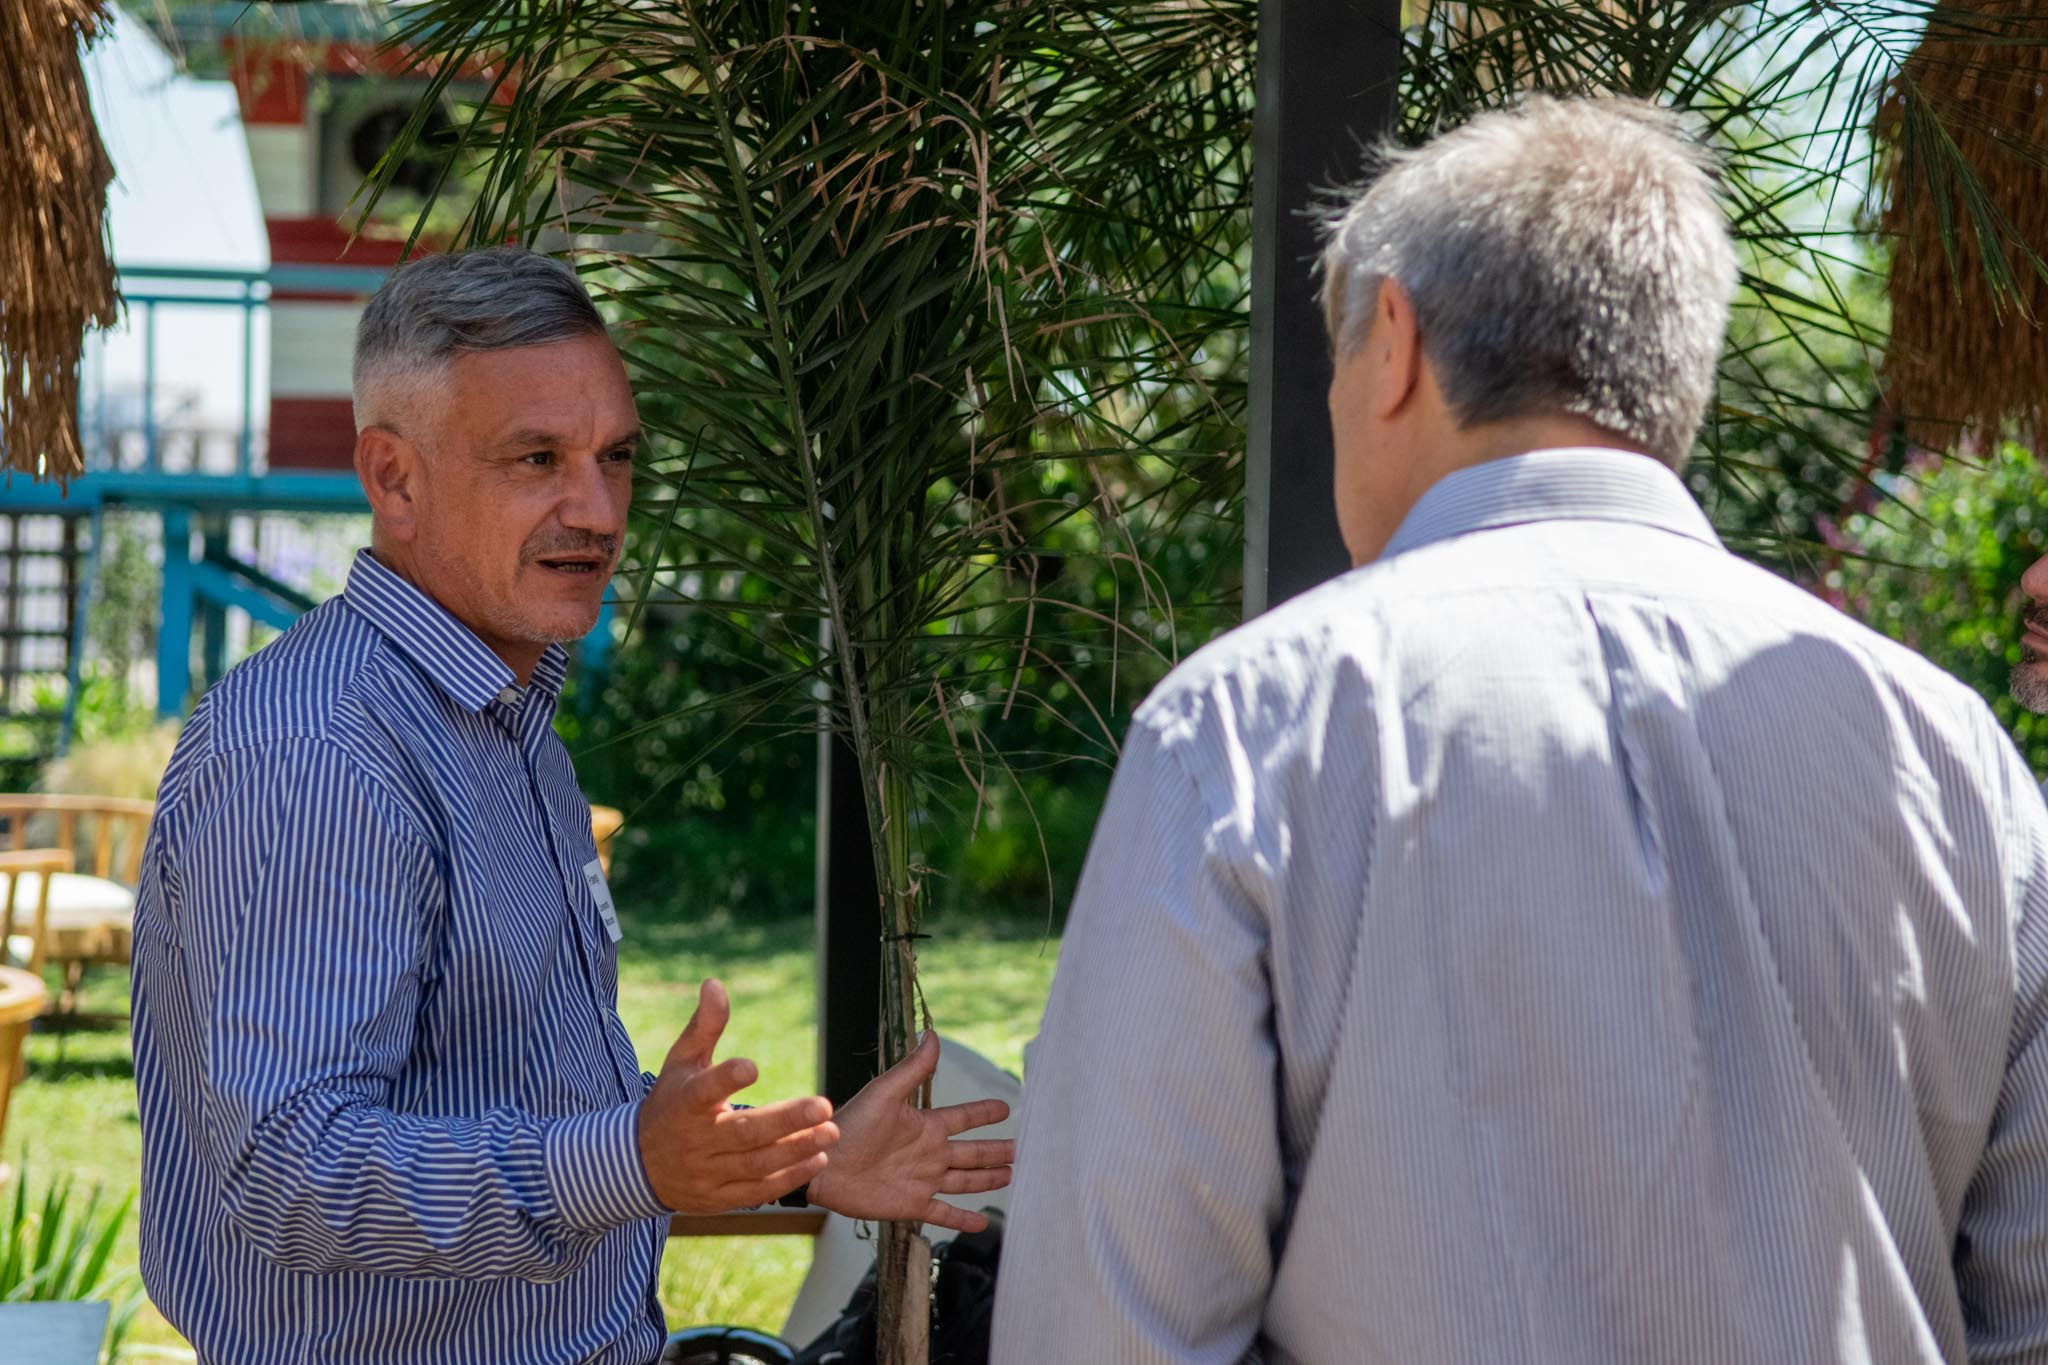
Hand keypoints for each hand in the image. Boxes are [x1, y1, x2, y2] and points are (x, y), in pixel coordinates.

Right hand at [636, 979, 839, 1213]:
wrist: (638, 1166)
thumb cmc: (670, 1103)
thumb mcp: (681, 1063)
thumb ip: (704, 1026)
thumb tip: (715, 983)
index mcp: (685, 1103)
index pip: (703, 1091)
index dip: (725, 1079)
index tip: (751, 1066)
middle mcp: (696, 1140)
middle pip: (743, 1133)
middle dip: (785, 1121)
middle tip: (824, 1106)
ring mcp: (707, 1172)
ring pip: (755, 1164)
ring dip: (795, 1150)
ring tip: (830, 1132)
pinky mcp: (719, 1197)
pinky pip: (757, 1192)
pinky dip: (788, 1178)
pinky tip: (818, 1159)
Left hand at [806, 1031, 1013, 1232]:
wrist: (823, 1164)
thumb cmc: (850, 1125)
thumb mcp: (885, 1093)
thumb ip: (913, 1069)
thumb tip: (933, 1034)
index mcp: (925, 1126)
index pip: (964, 1118)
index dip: (984, 1113)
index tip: (1006, 1107)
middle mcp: (928, 1153)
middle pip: (972, 1152)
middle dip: (996, 1151)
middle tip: (1020, 1150)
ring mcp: (922, 1180)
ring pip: (965, 1181)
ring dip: (987, 1180)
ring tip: (1010, 1177)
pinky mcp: (911, 1204)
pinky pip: (943, 1213)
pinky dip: (963, 1220)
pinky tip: (981, 1224)